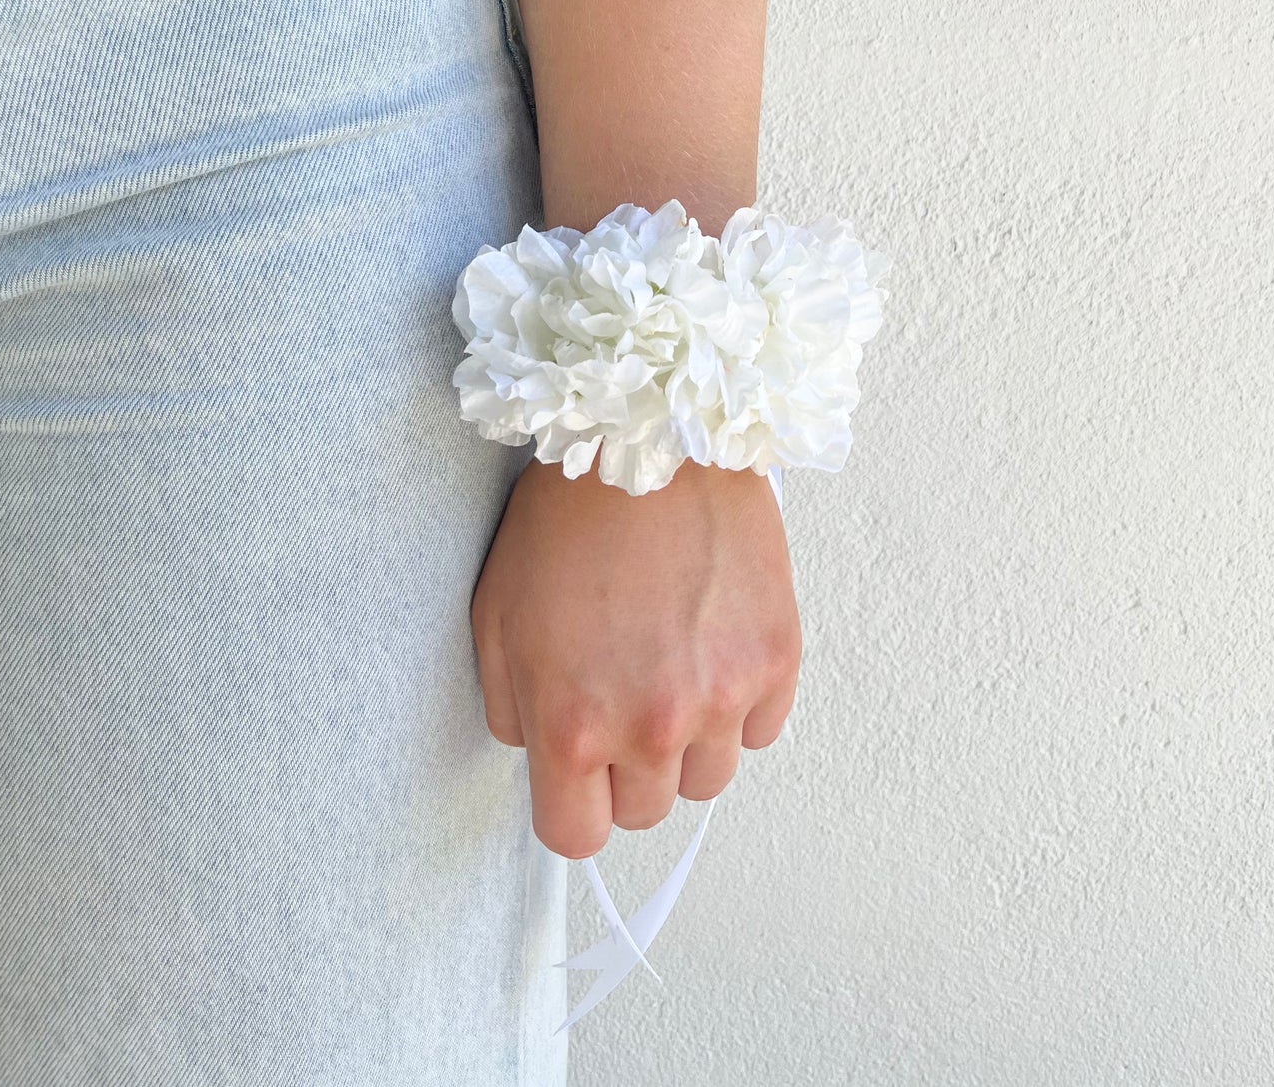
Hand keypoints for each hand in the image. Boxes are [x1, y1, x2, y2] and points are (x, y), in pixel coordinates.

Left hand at [470, 452, 801, 858]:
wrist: (651, 435)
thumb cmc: (567, 517)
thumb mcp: (496, 616)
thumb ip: (511, 710)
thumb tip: (543, 754)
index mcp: (574, 726)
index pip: (577, 837)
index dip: (573, 804)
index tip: (578, 769)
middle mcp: (652, 726)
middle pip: (646, 811)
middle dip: (629, 765)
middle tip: (622, 690)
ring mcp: (723, 695)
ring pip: (708, 778)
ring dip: (689, 740)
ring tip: (671, 662)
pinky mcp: (777, 659)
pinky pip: (762, 729)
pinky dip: (740, 703)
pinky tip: (713, 643)